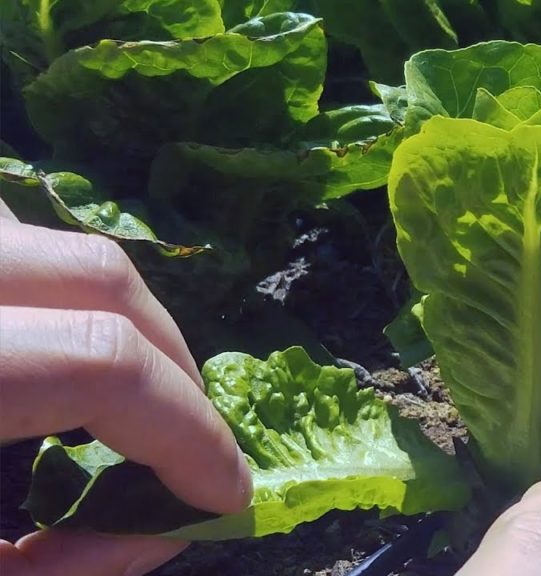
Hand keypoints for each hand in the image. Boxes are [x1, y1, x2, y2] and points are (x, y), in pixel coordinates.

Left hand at [0, 199, 251, 575]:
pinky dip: (61, 296)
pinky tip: (49, 353)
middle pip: (101, 279)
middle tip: (186, 449)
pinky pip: (15, 239)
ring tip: (127, 397)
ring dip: (122, 321)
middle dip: (173, 370)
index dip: (188, 432)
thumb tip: (144, 535)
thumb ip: (44, 567)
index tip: (220, 496)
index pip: (102, 365)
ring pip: (58, 241)